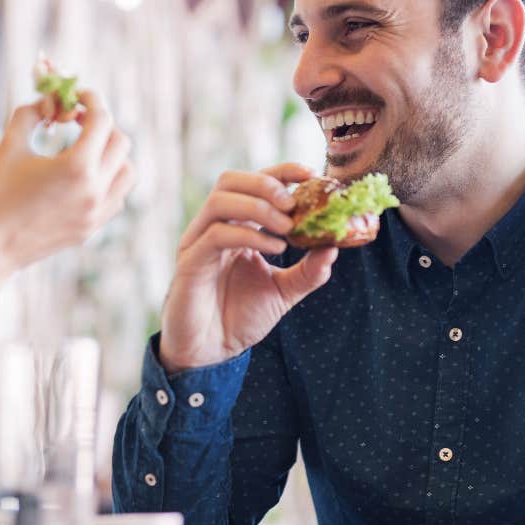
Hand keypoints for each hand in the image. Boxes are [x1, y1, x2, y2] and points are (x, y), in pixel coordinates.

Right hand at [0, 89, 133, 273]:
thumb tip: (50, 101)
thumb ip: (32, 114)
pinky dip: (109, 179)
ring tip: (85, 147)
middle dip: (101, 124)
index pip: (102, 120)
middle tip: (77, 119)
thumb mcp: (10, 145)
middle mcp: (95, 191)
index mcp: (77, 167)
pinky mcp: (92, 228)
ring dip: (112, 153)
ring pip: (127, 172)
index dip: (92, 99)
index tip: (77, 94)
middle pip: (120, 142)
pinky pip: (117, 197)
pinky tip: (83, 176)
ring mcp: (97, 213)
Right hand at [159, 164, 336, 373]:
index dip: (281, 172)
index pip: (254, 183)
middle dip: (266, 183)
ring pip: (220, 200)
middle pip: (230, 180)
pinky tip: (275, 248)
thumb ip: (308, 271)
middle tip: (294, 203)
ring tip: (287, 228)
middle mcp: (213, 228)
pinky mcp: (190, 262)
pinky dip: (249, 234)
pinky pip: (216, 235)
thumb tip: (335, 247)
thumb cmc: (240, 318)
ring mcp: (198, 242)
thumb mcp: (283, 292)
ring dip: (259, 206)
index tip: (310, 174)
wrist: (211, 353)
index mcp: (234, 226)